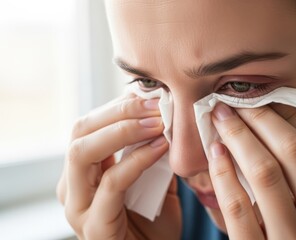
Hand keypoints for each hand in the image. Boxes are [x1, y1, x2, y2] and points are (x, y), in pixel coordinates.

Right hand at [56, 93, 180, 239]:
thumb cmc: (154, 223)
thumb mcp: (155, 180)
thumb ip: (153, 152)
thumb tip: (163, 116)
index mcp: (83, 172)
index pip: (89, 125)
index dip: (119, 106)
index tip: (151, 95)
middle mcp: (73, 186)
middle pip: (80, 132)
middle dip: (120, 112)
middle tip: (155, 104)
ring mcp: (78, 207)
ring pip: (83, 152)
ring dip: (124, 130)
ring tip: (158, 123)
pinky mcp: (94, 226)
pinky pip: (111, 183)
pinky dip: (137, 160)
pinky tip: (160, 148)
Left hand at [208, 103, 295, 238]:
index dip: (291, 119)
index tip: (267, 102)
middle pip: (294, 153)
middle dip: (261, 119)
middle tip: (237, 101)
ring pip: (265, 174)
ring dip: (239, 138)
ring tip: (221, 118)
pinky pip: (237, 209)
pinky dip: (224, 174)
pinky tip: (215, 152)